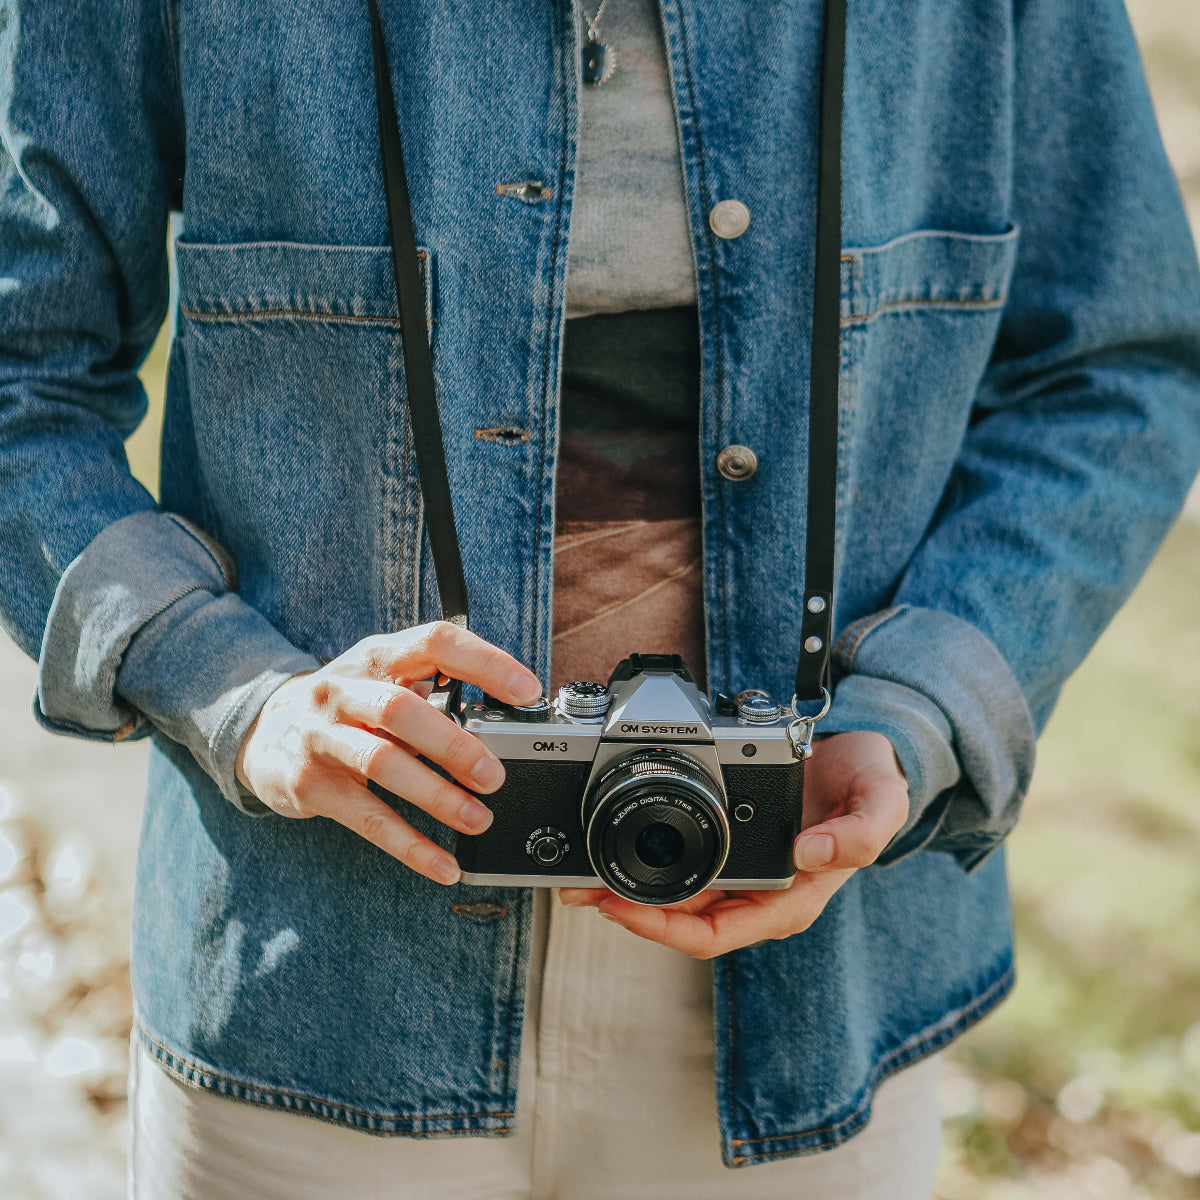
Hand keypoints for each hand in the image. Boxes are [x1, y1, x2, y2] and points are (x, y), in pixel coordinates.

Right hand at [234, 620, 541, 884]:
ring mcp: (321, 735)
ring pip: (380, 762)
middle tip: (495, 775)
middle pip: (400, 708)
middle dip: (453, 744)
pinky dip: (409, 846)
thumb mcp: (384, 681)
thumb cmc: (348, 707)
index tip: (527, 691)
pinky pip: (365, 818)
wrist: (263, 731)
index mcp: (377, 657)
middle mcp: (344, 689)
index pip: (434, 642)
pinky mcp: (309, 784)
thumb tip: (504, 724)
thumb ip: (434, 694)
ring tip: (478, 820)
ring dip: (436, 796)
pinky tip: (444, 865)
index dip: (484, 662)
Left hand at [558, 731, 908, 957]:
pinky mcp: (729, 851)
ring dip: (627, 889)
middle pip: (682, 922)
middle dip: (629, 911)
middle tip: (580, 889)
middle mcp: (761, 896)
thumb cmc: (871, 785)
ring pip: (674, 898)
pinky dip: (643, 861)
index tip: (622, 907)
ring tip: (580, 873)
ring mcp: (742, 876)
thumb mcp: (880, 800)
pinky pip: (679, 867)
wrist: (862, 758)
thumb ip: (859, 832)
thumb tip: (813, 853)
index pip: (716, 933)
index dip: (665, 929)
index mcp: (792, 899)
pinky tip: (611, 845)